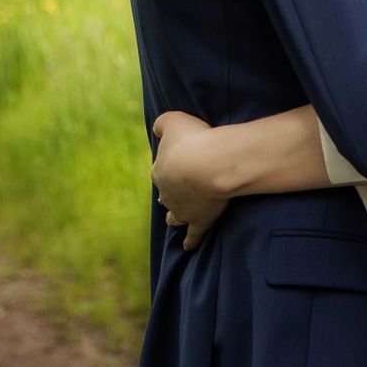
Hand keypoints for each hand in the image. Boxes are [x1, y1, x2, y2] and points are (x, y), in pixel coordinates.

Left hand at [151, 111, 229, 250]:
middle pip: (166, 194)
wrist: (210, 164)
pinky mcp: (199, 221)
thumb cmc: (194, 139)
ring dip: (174, 217)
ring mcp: (182, 209)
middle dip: (170, 192)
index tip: (181, 163)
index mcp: (160, 170)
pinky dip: (190, 242)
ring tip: (174, 219)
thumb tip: (157, 129)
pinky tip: (189, 246)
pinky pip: (193, 236)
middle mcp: (167, 193)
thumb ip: (163, 123)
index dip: (171, 166)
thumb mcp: (173, 120)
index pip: (162, 169)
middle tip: (180, 189)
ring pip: (174, 216)